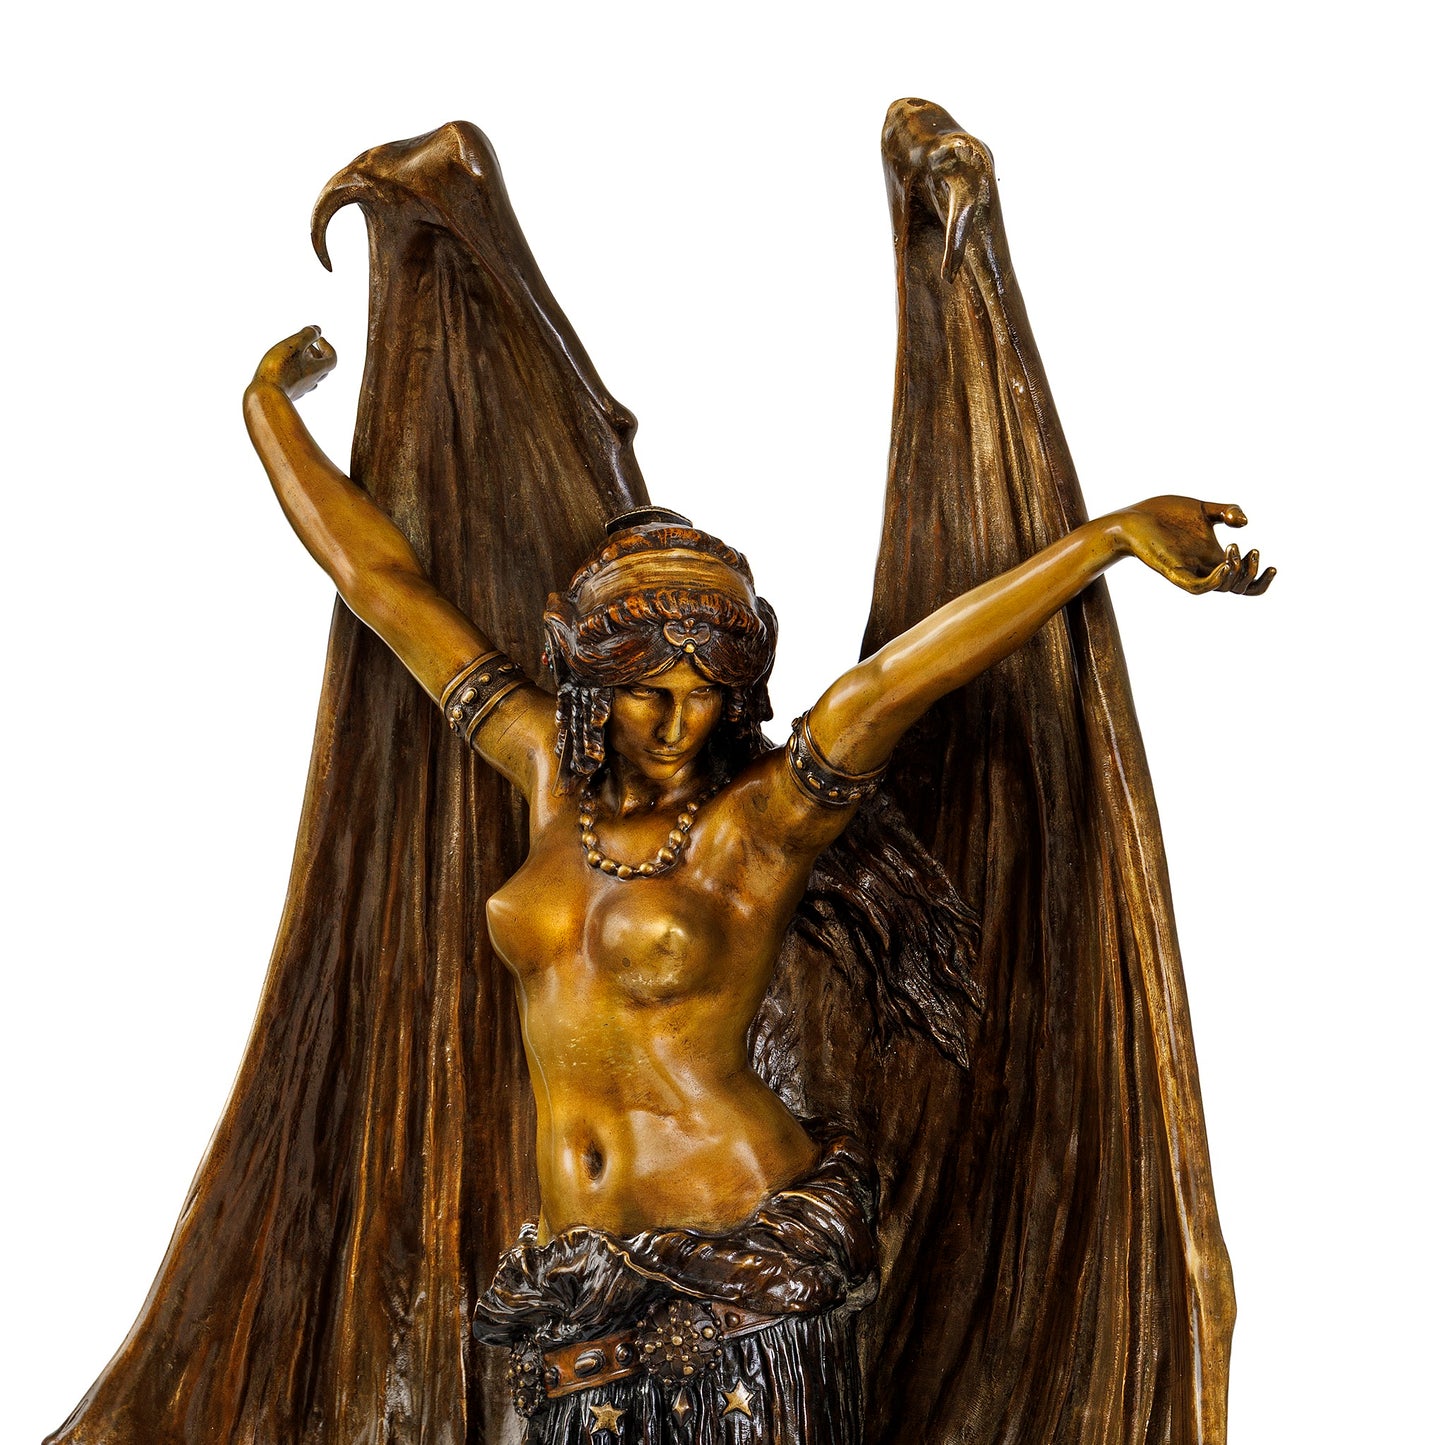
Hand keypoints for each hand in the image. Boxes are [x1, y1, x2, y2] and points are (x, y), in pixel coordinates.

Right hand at [251, 325, 336, 400]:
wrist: (266, 395)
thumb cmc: (280, 368)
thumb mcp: (295, 345)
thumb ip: (308, 335)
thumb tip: (317, 330)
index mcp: (317, 369)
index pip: (332, 358)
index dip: (328, 347)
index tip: (317, 339)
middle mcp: (312, 381)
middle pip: (322, 368)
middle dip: (316, 354)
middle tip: (305, 345)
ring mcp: (301, 389)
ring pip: (310, 376)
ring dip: (305, 364)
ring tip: (293, 355)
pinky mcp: (289, 394)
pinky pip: (298, 383)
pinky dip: (295, 373)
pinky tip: (283, 369)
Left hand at [1114, 496, 1274, 595]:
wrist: (1134, 516)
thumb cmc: (1165, 514)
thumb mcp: (1203, 509)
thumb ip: (1227, 511)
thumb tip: (1245, 523)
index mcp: (1213, 558)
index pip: (1243, 581)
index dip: (1261, 580)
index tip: (1272, 564)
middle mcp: (1204, 569)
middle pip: (1237, 588)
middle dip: (1252, 573)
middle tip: (1251, 551)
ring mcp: (1190, 572)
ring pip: (1221, 589)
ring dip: (1237, 573)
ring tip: (1234, 549)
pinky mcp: (1174, 572)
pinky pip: (1198, 587)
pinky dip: (1216, 580)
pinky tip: (1226, 563)